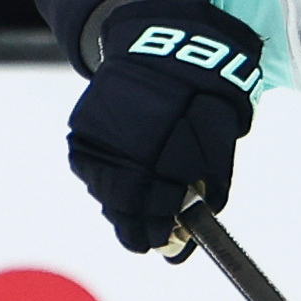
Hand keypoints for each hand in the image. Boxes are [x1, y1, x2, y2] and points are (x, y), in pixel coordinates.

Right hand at [64, 0, 259, 252]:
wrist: (164, 52)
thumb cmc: (203, 101)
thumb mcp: (218, 143)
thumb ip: (207, 183)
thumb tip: (198, 217)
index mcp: (162, 152)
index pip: (155, 206)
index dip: (161, 232)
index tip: (170, 248)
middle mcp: (124, 147)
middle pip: (124, 206)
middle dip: (139, 228)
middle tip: (150, 243)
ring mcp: (99, 139)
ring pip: (105, 191)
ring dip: (121, 208)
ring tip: (136, 220)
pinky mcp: (83, 131)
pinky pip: (92, 170)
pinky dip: (106, 183)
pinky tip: (121, 189)